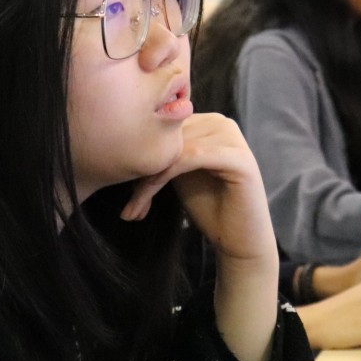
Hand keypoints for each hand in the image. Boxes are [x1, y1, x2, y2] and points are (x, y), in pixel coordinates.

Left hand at [122, 113, 274, 263]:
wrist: (240, 240)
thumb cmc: (210, 207)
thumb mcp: (179, 173)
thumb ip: (163, 153)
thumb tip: (124, 143)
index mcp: (207, 121)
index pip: (164, 125)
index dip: (140, 152)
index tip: (121, 186)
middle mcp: (221, 122)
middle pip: (168, 135)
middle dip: (142, 169)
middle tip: (129, 206)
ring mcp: (233, 138)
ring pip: (175, 148)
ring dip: (149, 178)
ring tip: (135, 208)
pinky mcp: (238, 157)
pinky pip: (191, 157)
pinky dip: (163, 178)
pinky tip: (146, 201)